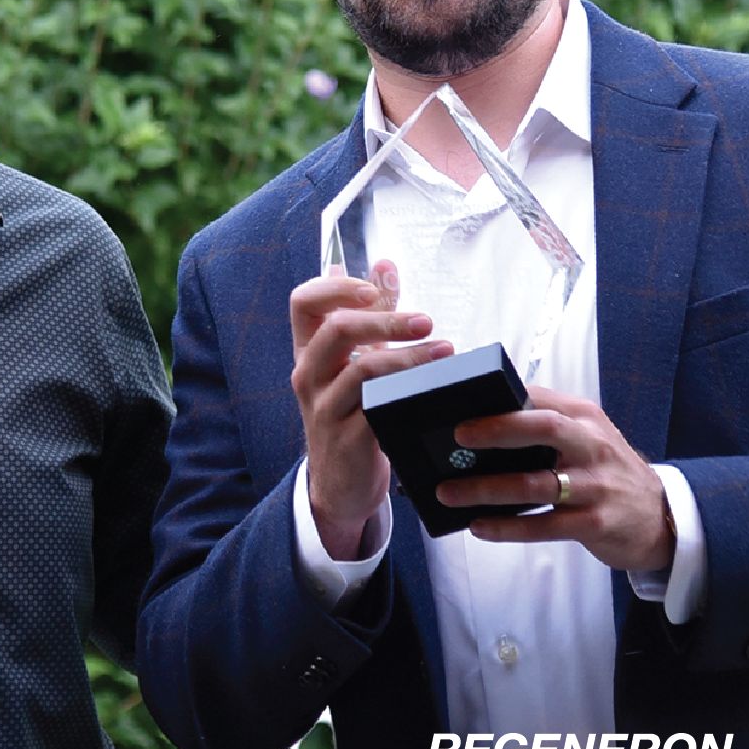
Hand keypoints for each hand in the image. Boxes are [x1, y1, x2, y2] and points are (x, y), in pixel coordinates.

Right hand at [290, 261, 453, 559]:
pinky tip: (434, 389)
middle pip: (337, 329)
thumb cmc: (350, 413)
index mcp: (308, 350)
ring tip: (445, 351)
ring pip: (363, 370)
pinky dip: (409, 394)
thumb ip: (371, 314)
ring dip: (409, 357)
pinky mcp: (348, 440)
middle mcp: (309, 374)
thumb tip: (384, 264)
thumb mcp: (355, 360)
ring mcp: (325, 408)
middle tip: (426, 320)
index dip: (336, 286)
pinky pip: (378, 409)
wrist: (340, 484)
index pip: (304, 301)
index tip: (374, 288)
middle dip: (386, 319)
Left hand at [435, 385, 672, 571]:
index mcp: (583, 417)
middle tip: (457, 437)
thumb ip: (544, 422)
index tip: (461, 405)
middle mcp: (591, 445)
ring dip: (486, 488)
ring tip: (448, 492)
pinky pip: (544, 526)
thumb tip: (481, 417)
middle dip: (497, 430)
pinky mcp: (595, 523)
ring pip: (535, 484)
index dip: (501, 400)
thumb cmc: (604, 470)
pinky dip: (507, 527)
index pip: (539, 398)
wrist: (661, 517)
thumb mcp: (584, 435)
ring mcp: (595, 485)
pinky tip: (479, 526)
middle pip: (544, 429)